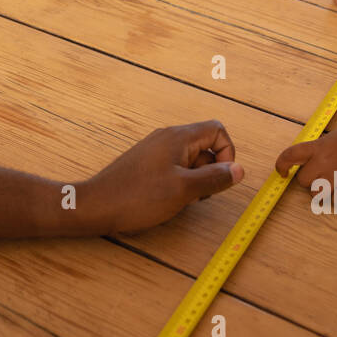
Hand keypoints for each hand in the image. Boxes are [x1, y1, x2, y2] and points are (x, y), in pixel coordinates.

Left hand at [85, 120, 243, 235]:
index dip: (228, 153)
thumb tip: (239, 170)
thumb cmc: (137, 197)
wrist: (97, 206)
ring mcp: (155, 150)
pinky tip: (168, 200)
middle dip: (211, 171)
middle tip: (198, 194)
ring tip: (181, 199)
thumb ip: (214, 178)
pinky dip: (180, 183)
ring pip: (191, 159)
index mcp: (178, 137)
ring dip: (195, 180)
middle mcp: (167, 138)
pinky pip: (175, 168)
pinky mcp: (147, 164)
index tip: (221, 178)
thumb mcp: (184, 190)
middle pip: (205, 145)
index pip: (217, 130)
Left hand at [274, 120, 336, 191]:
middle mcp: (323, 160)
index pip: (290, 155)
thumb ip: (317, 152)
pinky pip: (336, 201)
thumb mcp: (332, 139)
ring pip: (317, 194)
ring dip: (326, 191)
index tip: (282, 173)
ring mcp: (335, 174)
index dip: (281, 165)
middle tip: (326, 176)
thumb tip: (306, 166)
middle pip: (303, 181)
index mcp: (317, 147)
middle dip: (311, 181)